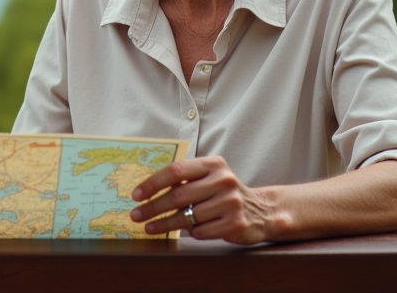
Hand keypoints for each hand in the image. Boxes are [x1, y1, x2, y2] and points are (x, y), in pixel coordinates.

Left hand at [130, 155, 276, 243]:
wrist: (261, 210)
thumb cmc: (223, 193)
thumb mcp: (208, 177)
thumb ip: (185, 178)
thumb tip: (146, 190)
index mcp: (213, 164)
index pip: (176, 170)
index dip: (153, 183)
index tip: (136, 195)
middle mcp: (224, 180)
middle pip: (178, 195)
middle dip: (153, 207)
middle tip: (136, 215)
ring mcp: (231, 202)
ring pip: (188, 216)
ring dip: (165, 224)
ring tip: (150, 227)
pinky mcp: (235, 223)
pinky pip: (201, 231)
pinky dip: (190, 232)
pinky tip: (185, 232)